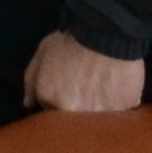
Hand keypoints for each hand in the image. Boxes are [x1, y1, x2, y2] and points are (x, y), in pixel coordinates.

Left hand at [22, 31, 144, 112]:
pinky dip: (120, 106)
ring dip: (98, 110)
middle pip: (73, 120)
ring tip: (103, 91)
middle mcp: (73, 112)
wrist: (105, 32)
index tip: (68, 87)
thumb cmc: (71, 39)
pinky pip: (121, 114)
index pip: (51, 111)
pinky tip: (120, 92)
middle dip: (77, 108)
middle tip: (86, 89)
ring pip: (97, 120)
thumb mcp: (43, 52)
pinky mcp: (123, 110)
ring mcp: (99, 114)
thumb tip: (28, 104)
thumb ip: (31, 79)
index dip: (59, 100)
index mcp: (51, 99)